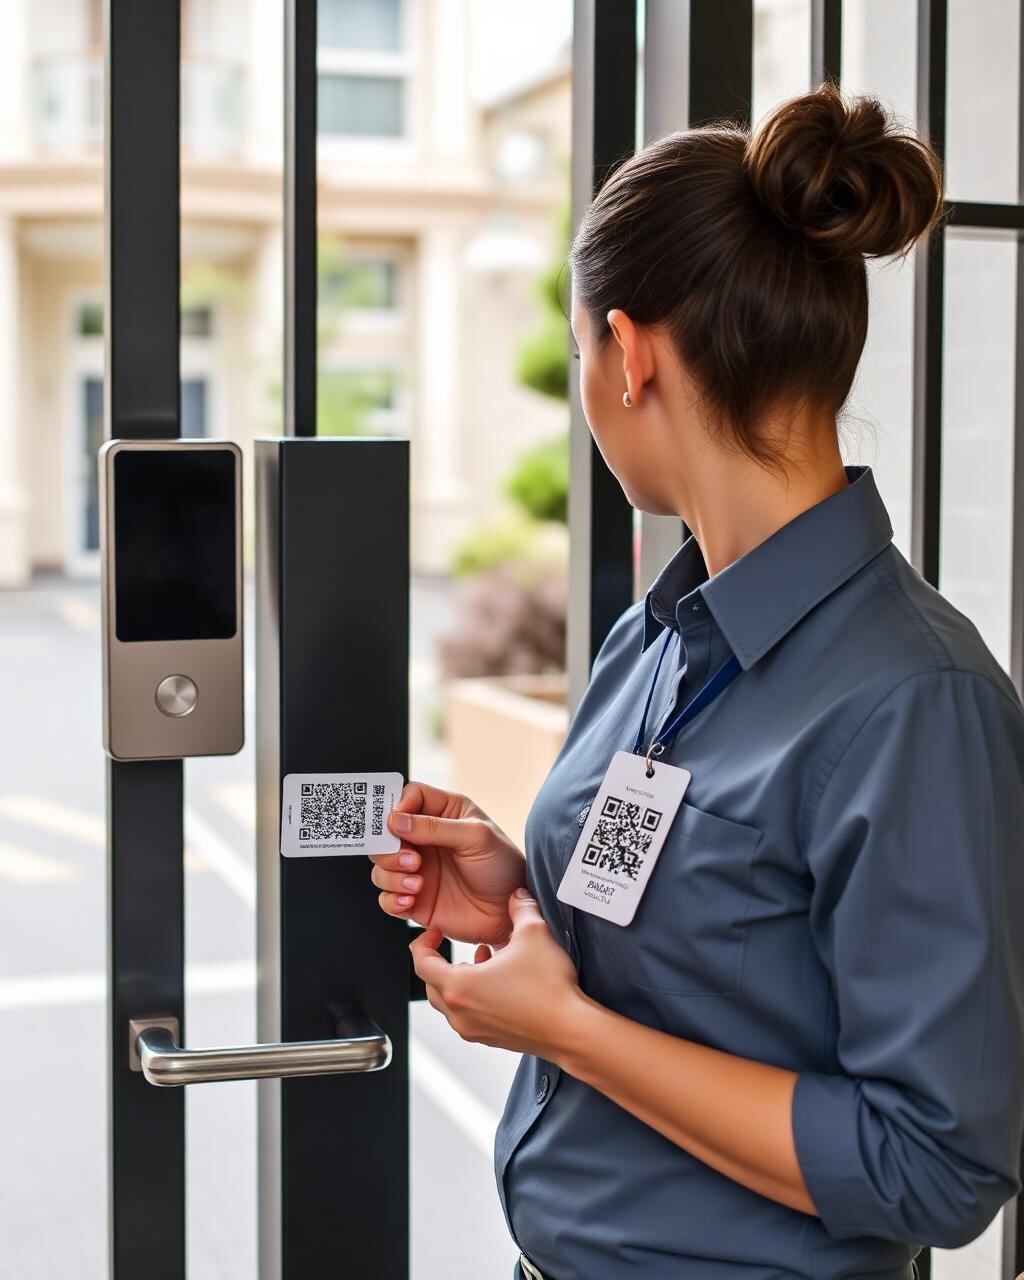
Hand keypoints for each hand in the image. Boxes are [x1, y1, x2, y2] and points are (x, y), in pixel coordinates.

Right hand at [368, 781, 526, 946]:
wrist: (510, 913)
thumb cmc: (503, 867)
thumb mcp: (476, 837)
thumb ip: (435, 827)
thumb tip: (396, 820)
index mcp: (444, 813)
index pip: (410, 797)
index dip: (398, 806)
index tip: (397, 822)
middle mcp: (426, 839)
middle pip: (385, 833)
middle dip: (389, 848)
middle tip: (412, 860)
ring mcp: (418, 869)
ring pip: (381, 866)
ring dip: (391, 875)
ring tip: (417, 884)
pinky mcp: (414, 899)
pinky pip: (387, 898)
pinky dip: (392, 899)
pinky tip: (410, 900)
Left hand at [409, 887, 582, 1056]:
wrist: (571, 1030)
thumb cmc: (548, 988)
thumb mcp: (533, 933)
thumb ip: (520, 908)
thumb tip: (517, 895)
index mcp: (459, 987)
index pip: (421, 963)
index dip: (423, 942)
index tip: (434, 932)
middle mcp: (460, 1013)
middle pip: (431, 985)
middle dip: (440, 962)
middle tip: (452, 946)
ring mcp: (474, 1030)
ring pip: (450, 1002)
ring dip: (459, 978)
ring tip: (482, 957)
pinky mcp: (491, 1039)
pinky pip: (468, 1015)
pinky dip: (473, 996)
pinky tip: (498, 980)